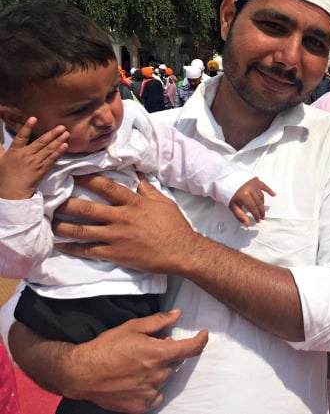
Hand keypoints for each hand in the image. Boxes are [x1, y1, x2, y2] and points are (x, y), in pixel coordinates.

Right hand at [0, 117, 67, 198]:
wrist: (12, 192)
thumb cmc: (4, 176)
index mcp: (14, 151)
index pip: (21, 136)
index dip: (27, 127)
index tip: (34, 118)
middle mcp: (26, 155)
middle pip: (41, 142)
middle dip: (52, 133)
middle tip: (62, 126)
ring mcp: (35, 162)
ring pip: (48, 149)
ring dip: (58, 140)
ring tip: (66, 133)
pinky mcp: (42, 170)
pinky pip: (52, 159)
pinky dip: (59, 152)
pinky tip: (65, 146)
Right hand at [10, 309, 207, 413]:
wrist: (81, 374)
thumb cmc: (106, 347)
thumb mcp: (132, 327)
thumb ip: (159, 321)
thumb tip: (178, 314)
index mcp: (159, 354)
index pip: (192, 349)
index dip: (201, 340)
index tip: (204, 335)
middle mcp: (159, 375)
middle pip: (176, 362)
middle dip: (169, 353)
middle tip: (150, 348)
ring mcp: (150, 393)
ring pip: (165, 378)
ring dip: (159, 370)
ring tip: (137, 365)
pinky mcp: (141, 406)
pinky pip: (156, 396)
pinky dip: (151, 388)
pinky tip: (135, 381)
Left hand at [52, 173, 196, 274]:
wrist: (181, 252)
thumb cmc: (174, 226)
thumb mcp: (164, 203)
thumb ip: (148, 190)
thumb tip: (138, 179)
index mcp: (134, 203)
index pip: (106, 187)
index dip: (88, 179)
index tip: (73, 174)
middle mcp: (121, 218)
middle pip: (88, 209)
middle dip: (67, 203)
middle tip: (51, 199)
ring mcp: (116, 237)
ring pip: (83, 231)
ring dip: (63, 226)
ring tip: (49, 222)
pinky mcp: (115, 254)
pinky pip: (88, 251)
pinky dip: (72, 248)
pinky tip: (60, 245)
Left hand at [228, 177, 275, 225]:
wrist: (226, 179)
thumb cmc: (228, 192)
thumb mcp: (232, 205)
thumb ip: (240, 215)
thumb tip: (247, 224)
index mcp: (244, 196)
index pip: (253, 208)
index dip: (256, 215)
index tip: (258, 220)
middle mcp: (251, 190)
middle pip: (259, 203)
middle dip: (261, 211)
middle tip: (262, 217)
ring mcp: (254, 184)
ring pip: (261, 196)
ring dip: (262, 203)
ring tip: (262, 209)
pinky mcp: (256, 180)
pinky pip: (264, 186)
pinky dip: (269, 190)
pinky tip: (273, 194)